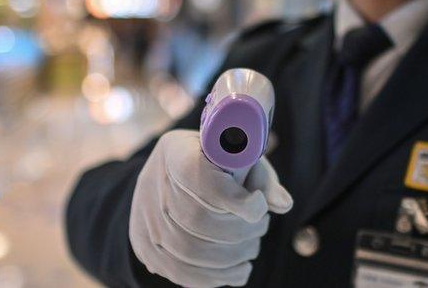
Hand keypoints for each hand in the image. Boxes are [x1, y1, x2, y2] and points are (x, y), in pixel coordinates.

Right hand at [129, 129, 292, 286]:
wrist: (171, 173)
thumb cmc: (215, 163)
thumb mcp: (240, 158)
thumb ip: (262, 178)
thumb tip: (283, 204)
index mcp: (177, 153)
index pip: (203, 181)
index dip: (237, 200)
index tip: (259, 206)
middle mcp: (153, 184)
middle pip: (198, 220)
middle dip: (241, 232)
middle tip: (262, 227)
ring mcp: (144, 217)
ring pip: (190, 251)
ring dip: (232, 257)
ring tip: (252, 248)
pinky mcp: (144, 245)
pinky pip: (180, 273)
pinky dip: (216, 278)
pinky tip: (239, 271)